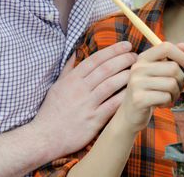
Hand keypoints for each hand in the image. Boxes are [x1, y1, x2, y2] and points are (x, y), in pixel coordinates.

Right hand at [30, 41, 136, 157]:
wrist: (45, 137)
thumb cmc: (51, 111)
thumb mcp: (56, 86)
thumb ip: (68, 69)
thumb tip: (75, 53)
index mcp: (72, 79)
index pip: (95, 59)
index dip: (113, 50)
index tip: (125, 45)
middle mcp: (80, 89)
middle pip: (106, 69)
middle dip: (123, 59)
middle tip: (135, 56)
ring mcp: (87, 104)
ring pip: (111, 84)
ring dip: (126, 75)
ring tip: (138, 71)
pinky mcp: (93, 120)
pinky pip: (112, 105)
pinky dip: (124, 96)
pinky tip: (134, 91)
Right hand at [116, 42, 183, 133]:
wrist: (131, 113)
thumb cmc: (149, 91)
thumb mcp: (158, 72)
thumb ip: (171, 58)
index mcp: (143, 58)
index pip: (166, 47)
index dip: (181, 55)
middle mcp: (138, 68)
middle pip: (173, 68)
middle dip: (181, 80)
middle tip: (176, 88)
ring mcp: (137, 83)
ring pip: (171, 84)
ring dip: (175, 93)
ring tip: (168, 96)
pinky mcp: (139, 99)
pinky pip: (165, 97)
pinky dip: (168, 102)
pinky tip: (160, 103)